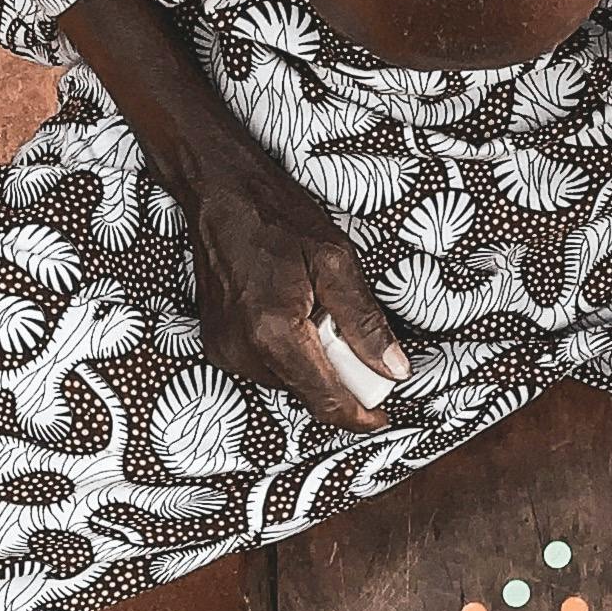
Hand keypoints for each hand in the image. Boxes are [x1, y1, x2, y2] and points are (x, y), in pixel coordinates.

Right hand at [180, 131, 406, 434]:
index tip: (380, 416)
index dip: (358, 415)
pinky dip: (288, 353)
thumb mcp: (336, 262)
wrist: (220, 194)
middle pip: (307, 394)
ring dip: (311, 363)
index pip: (325, 400)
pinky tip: (292, 315)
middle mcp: (243, 351)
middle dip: (337, 377)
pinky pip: (264, 366)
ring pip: (287, 382)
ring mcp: (225, 350)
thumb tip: (394, 368)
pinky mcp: (217, 344)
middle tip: (351, 337)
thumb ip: (366, 323)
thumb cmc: (276, 217)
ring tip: (315, 313)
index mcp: (275, 333)